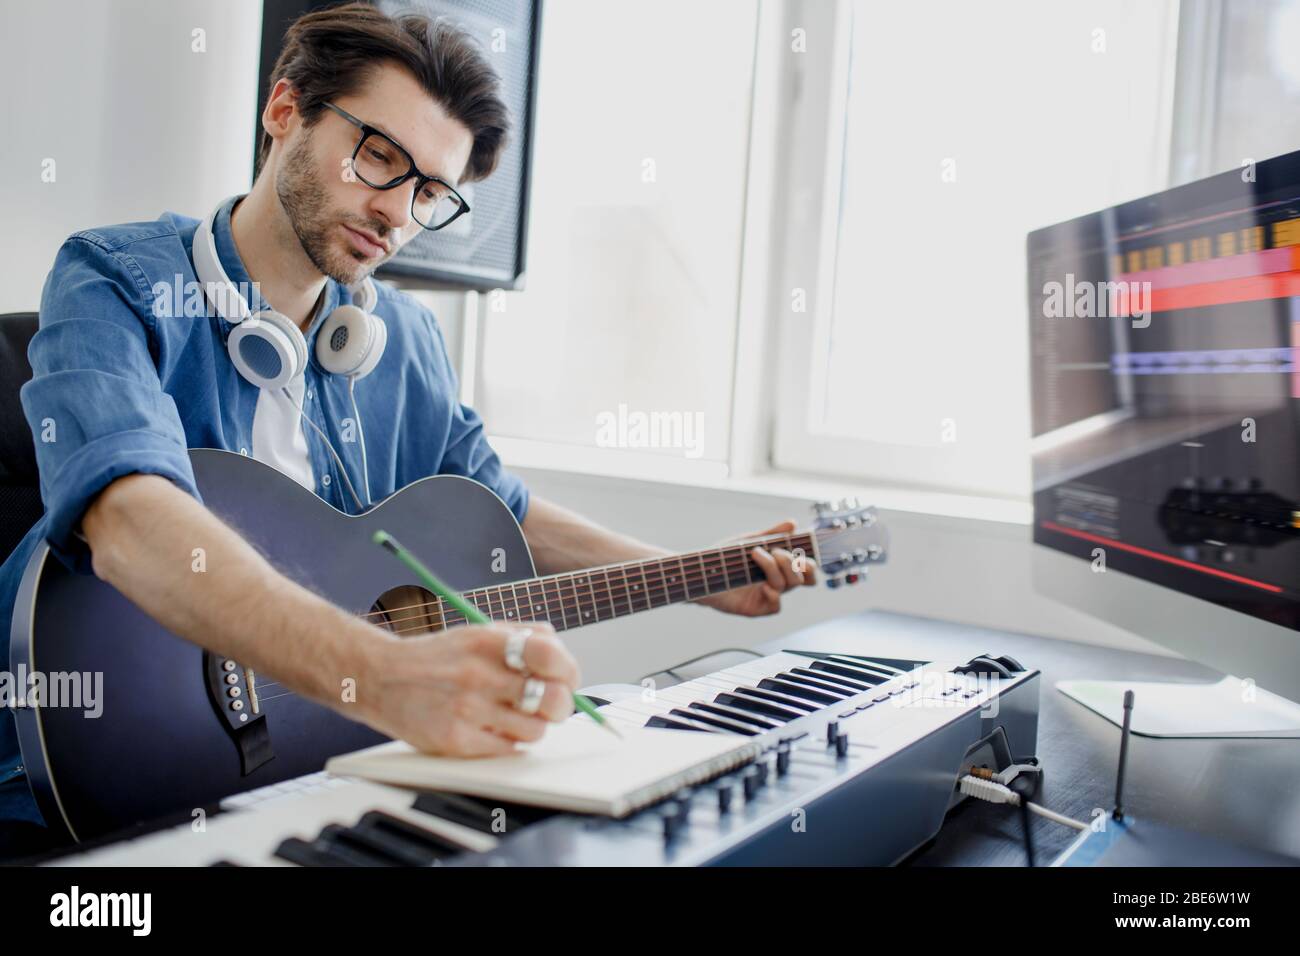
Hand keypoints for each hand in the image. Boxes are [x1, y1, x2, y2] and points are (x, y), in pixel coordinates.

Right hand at [354, 621, 579, 756]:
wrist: (380, 678)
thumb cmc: (437, 658)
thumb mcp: (478, 632)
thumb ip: (522, 637)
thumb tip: (563, 657)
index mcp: (488, 642)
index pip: (550, 654)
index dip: (568, 670)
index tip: (565, 678)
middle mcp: (479, 674)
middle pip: (552, 698)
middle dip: (559, 704)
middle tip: (548, 703)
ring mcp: (467, 709)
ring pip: (535, 730)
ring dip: (532, 726)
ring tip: (515, 717)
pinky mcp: (456, 740)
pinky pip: (508, 749)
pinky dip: (509, 741)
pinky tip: (495, 728)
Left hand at [696, 519, 815, 616]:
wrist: (701, 571)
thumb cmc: (723, 557)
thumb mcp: (748, 541)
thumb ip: (771, 534)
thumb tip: (792, 523)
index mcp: (778, 567)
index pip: (805, 570)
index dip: (810, 565)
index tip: (802, 553)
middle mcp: (775, 582)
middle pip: (802, 578)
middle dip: (793, 563)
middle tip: (777, 552)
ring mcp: (766, 595)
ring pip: (787, 586)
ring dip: (775, 568)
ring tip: (756, 554)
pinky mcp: (756, 607)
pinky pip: (776, 606)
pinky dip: (774, 595)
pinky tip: (764, 586)